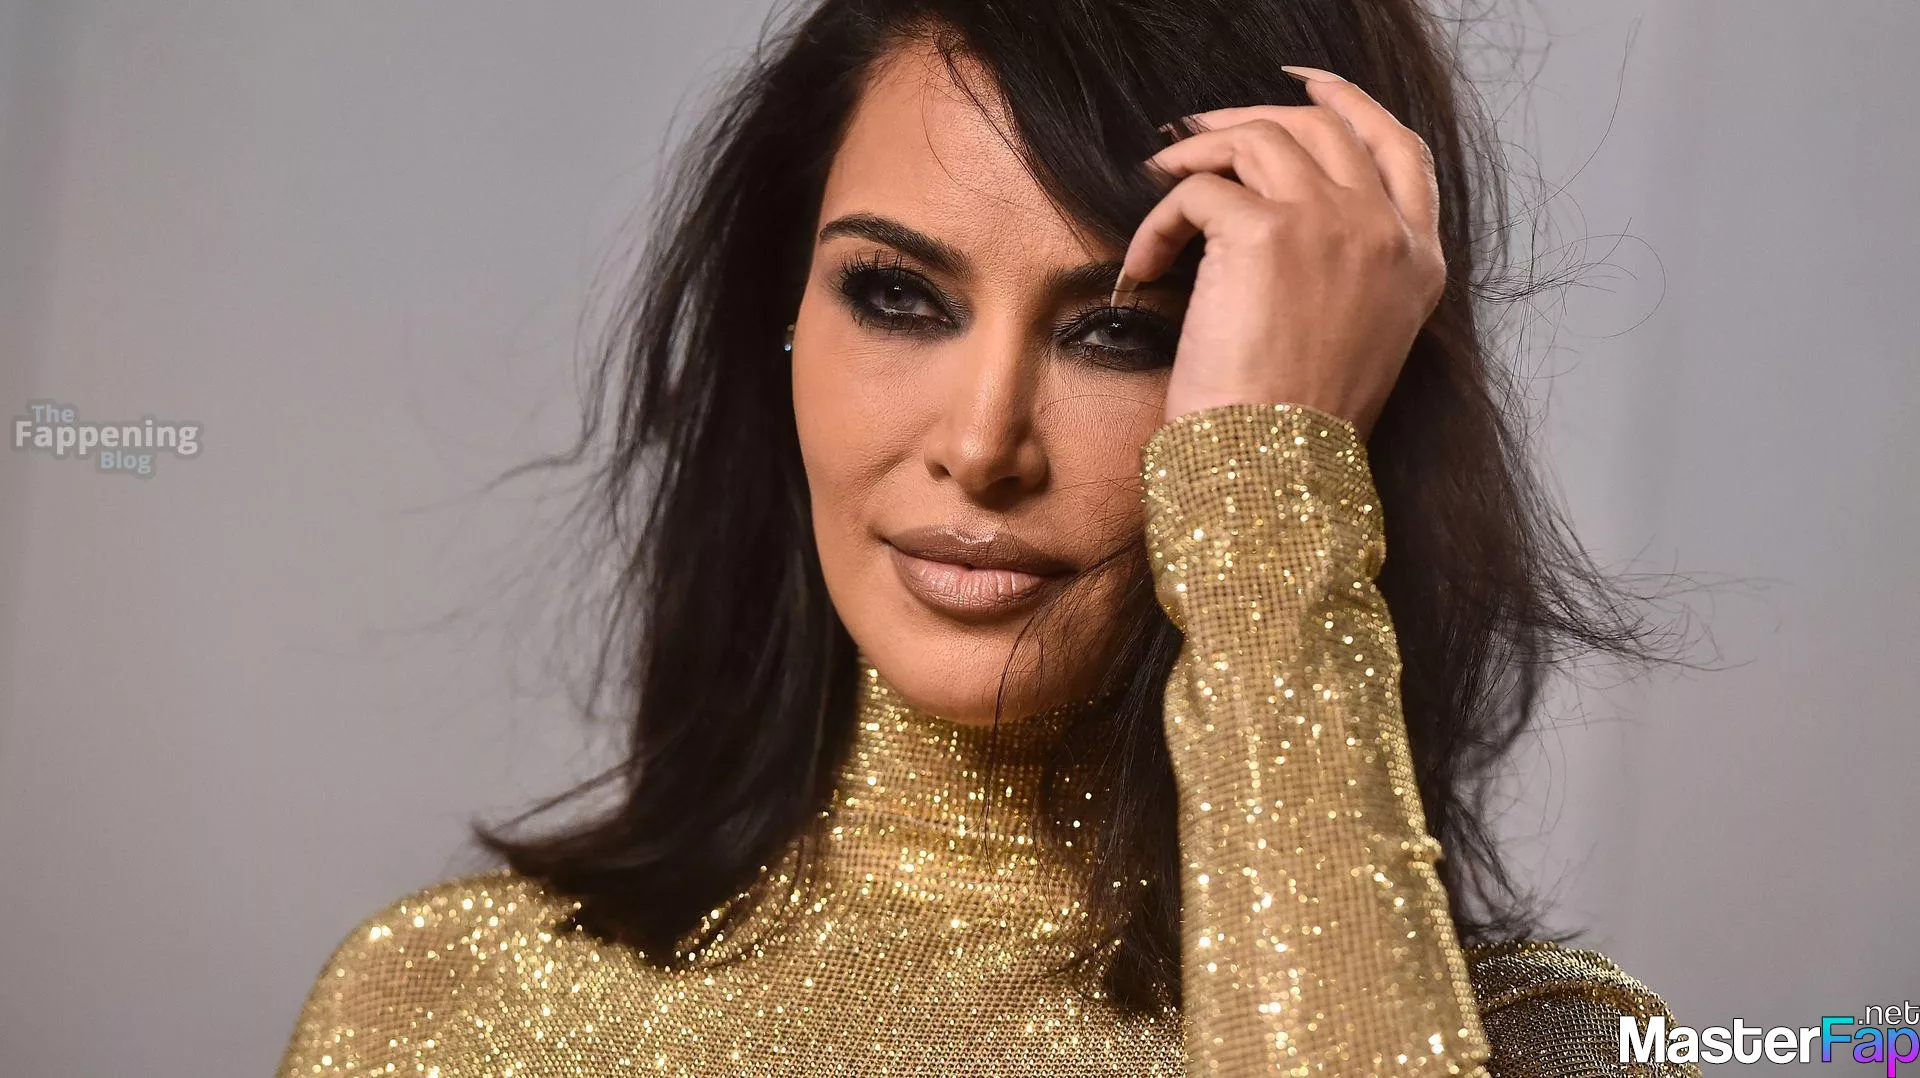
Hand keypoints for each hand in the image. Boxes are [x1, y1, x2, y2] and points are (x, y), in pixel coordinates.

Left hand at [1114, 67, 1445, 437]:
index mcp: (1419, 262)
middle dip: (1251, 116)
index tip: (1304, 87)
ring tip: (1157, 178)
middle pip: (1323, 126)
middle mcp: (1384, 232)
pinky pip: (1196, 190)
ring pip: (1258, 137)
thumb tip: (1286, 230)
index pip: (1398, 149)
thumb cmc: (1300, 430)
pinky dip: (1158, 219)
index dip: (1350, 105)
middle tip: (1195, 131)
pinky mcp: (1263, 232)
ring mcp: (1330, 223)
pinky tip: (1144, 264)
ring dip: (1196, 151)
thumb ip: (1351, 278)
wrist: (1277, 471)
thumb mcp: (1358, 345)